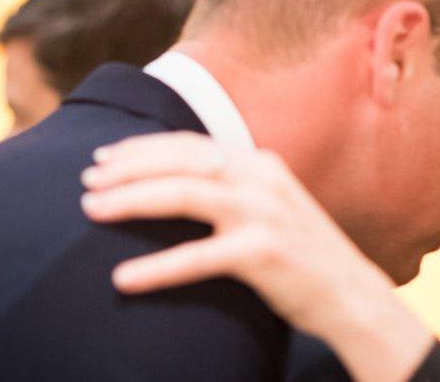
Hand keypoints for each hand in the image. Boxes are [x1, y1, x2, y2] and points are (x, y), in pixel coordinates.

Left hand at [80, 131, 431, 381]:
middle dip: (129, 167)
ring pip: (184, 195)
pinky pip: (198, 258)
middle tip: (88, 180)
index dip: (145, 147)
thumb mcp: (272, 207)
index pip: (193, 145)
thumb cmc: (303, 255)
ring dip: (132, 200)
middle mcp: (262, 179)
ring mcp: (264, 213)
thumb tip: (178, 184)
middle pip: (182, 161)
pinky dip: (157, 269)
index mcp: (261, 164)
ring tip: (90, 210)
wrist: (350, 294)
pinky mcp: (263, 253)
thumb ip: (235, 189)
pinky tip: (124, 278)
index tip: (106, 157)